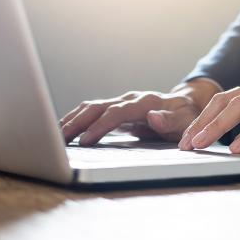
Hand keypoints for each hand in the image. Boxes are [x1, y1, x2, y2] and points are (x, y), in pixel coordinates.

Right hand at [60, 80, 219, 145]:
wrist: (186, 105)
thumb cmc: (186, 116)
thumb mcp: (185, 121)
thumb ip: (169, 120)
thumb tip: (153, 117)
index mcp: (146, 102)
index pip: (118, 113)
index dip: (101, 126)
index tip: (86, 141)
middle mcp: (130, 99)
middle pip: (98, 107)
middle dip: (77, 122)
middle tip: (58, 139)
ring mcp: (122, 102)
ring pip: (91, 107)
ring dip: (72, 119)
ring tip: (54, 135)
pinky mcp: (116, 108)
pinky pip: (92, 111)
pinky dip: (76, 118)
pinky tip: (64, 129)